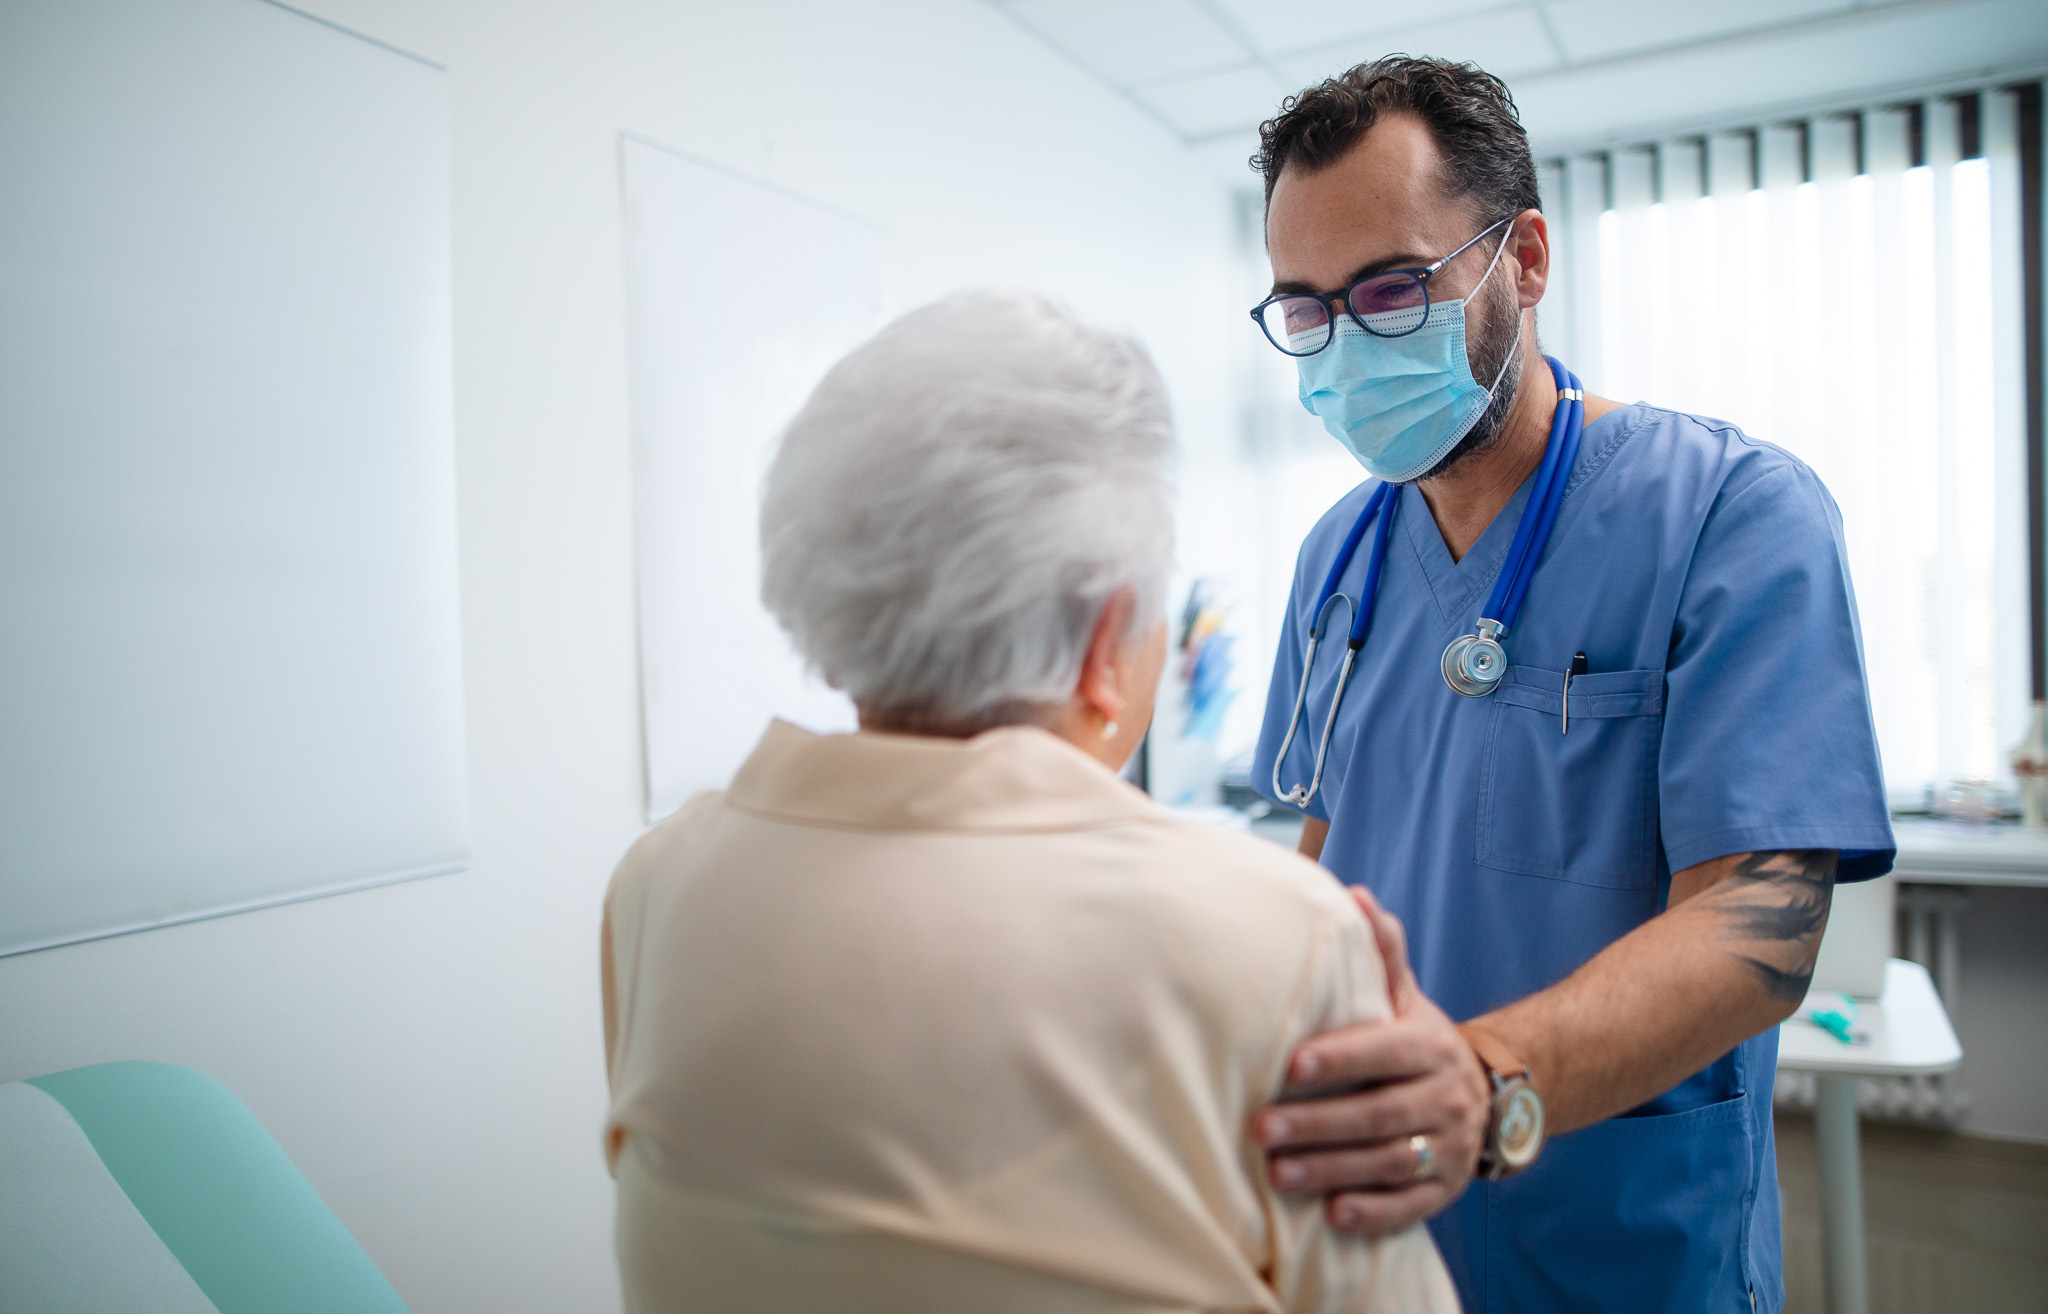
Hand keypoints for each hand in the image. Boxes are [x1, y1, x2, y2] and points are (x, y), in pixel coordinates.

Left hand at [1258, 887, 1489, 1236]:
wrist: (1491, 1098)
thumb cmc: (1419, 1044)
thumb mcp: (1408, 999)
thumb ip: (1382, 954)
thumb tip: (1354, 895)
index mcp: (1429, 1047)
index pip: (1385, 1051)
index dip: (1340, 1058)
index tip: (1290, 1065)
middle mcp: (1445, 1097)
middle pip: (1380, 1114)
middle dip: (1319, 1124)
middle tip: (1261, 1130)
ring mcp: (1449, 1148)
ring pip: (1389, 1162)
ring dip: (1332, 1171)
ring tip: (1276, 1176)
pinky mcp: (1445, 1192)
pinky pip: (1410, 1207)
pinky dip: (1372, 1213)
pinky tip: (1331, 1216)